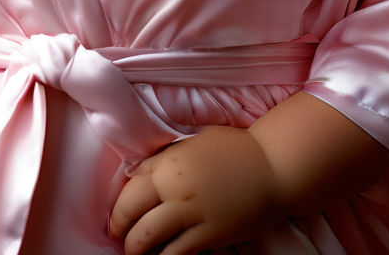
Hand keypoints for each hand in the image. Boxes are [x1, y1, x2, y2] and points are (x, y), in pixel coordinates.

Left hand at [109, 126, 281, 254]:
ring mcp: (193, 214)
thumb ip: (163, 159)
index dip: (119, 210)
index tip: (116, 220)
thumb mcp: (192, 144)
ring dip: (137, 250)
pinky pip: (178, 253)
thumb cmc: (234, 149)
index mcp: (169, 163)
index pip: (130, 191)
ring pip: (150, 239)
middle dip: (122, 233)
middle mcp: (176, 189)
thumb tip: (136, 174)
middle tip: (121, 239)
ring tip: (136, 253)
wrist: (273, 167)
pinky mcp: (211, 235)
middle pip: (134, 217)